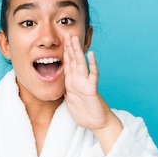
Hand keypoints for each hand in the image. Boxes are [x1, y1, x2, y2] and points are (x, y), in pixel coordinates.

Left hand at [63, 33, 122, 151]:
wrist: (97, 123)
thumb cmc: (84, 113)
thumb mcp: (70, 101)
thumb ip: (66, 91)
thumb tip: (60, 86)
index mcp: (71, 82)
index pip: (67, 64)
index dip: (64, 52)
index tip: (60, 40)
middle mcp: (78, 80)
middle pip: (73, 60)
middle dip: (69, 47)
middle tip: (67, 33)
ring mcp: (85, 83)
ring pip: (81, 64)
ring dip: (77, 51)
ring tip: (75, 39)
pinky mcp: (92, 89)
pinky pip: (92, 75)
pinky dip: (92, 65)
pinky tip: (91, 55)